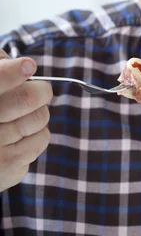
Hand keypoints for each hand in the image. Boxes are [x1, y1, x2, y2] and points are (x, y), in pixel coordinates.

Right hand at [0, 49, 51, 191]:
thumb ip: (2, 70)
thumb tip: (25, 66)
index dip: (12, 72)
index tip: (29, 66)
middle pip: (27, 98)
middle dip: (41, 91)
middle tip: (41, 90)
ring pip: (40, 118)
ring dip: (38, 113)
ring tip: (23, 115)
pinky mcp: (9, 169)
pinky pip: (42, 139)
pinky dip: (37, 134)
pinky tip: (20, 135)